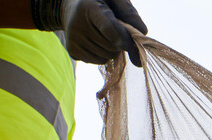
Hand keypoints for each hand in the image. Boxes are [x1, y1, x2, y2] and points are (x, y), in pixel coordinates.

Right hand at [32, 0, 147, 66]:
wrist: (72, 7)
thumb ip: (133, 20)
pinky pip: (99, 62)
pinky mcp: (72, 51)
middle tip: (115, 32)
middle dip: (120, 43)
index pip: (111, 31)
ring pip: (107, 57)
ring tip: (105, 36)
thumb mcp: (117, 2)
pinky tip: (98, 42)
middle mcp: (77, 25)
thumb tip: (139, 59)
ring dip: (113, 50)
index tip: (132, 40)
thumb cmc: (102, 3)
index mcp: (90, 8)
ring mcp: (73, 40)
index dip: (126, 40)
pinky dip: (104, 55)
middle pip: (112, 47)